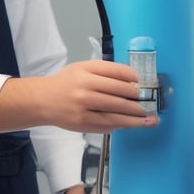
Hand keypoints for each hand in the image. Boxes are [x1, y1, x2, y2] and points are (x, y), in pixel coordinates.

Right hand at [34, 60, 157, 132]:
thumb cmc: (66, 83)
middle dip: (139, 99)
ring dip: (137, 117)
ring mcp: (84, 107)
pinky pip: (108, 124)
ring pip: (117, 112)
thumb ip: (106, 72)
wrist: (42, 101)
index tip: (144, 83)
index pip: (118, 72)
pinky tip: (133, 124)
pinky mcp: (83, 123)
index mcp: (86, 71)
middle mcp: (85, 88)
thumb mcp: (83, 68)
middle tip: (151, 102)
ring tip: (151, 118)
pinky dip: (123, 125)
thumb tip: (134, 80)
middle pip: (120, 94)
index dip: (135, 79)